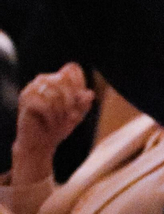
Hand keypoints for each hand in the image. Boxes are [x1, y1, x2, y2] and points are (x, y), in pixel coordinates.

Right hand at [12, 63, 94, 185]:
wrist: (40, 144)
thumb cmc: (59, 126)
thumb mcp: (77, 114)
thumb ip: (83, 103)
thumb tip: (89, 94)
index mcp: (57, 79)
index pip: (73, 69)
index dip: (80, 83)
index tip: (81, 100)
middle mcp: (43, 80)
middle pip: (64, 79)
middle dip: (72, 100)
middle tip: (73, 117)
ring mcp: (32, 88)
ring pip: (54, 92)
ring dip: (62, 111)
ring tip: (60, 121)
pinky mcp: (25, 100)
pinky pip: (45, 104)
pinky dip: (52, 116)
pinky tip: (50, 123)